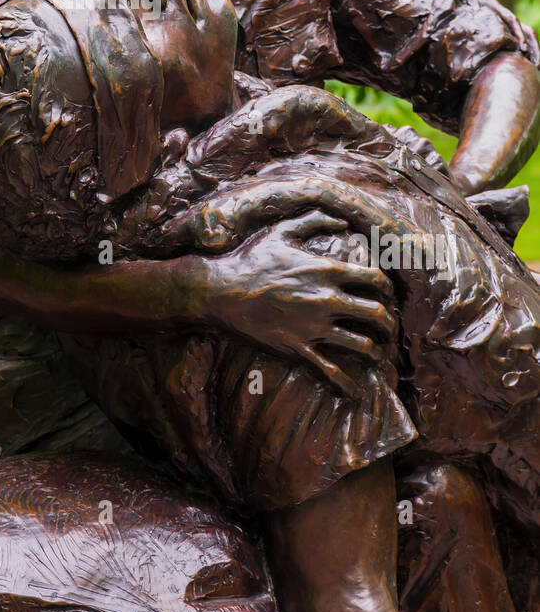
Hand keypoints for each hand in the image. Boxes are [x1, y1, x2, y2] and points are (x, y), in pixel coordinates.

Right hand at [197, 212, 396, 395]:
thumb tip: (343, 221)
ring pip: (362, 345)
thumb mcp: (283, 231)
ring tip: (377, 355)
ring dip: (375, 352)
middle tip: (389, 329)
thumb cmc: (251, 258)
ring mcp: (314, 326)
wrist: (222, 290)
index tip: (386, 295)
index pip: (375, 279)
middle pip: (377, 314)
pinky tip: (355, 391)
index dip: (388, 288)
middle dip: (389, 323)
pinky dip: (347, 384)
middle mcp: (327, 299)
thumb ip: (315, 220)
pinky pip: (330, 371)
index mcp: (327, 270)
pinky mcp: (298, 348)